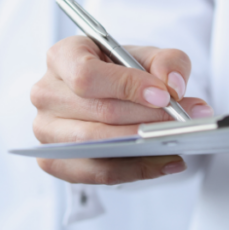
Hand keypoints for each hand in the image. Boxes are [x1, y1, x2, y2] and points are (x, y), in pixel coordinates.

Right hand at [31, 35, 213, 184]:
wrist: (107, 93)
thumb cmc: (121, 72)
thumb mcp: (147, 56)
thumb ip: (167, 61)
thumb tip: (173, 86)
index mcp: (62, 56)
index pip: (87, 75)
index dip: (126, 86)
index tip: (163, 96)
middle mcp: (46, 92)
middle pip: (97, 112)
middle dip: (145, 119)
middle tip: (183, 123)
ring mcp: (45, 130)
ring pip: (95, 146)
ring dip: (140, 148)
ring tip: (177, 145)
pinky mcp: (54, 160)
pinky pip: (94, 172)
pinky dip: (133, 170)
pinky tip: (163, 162)